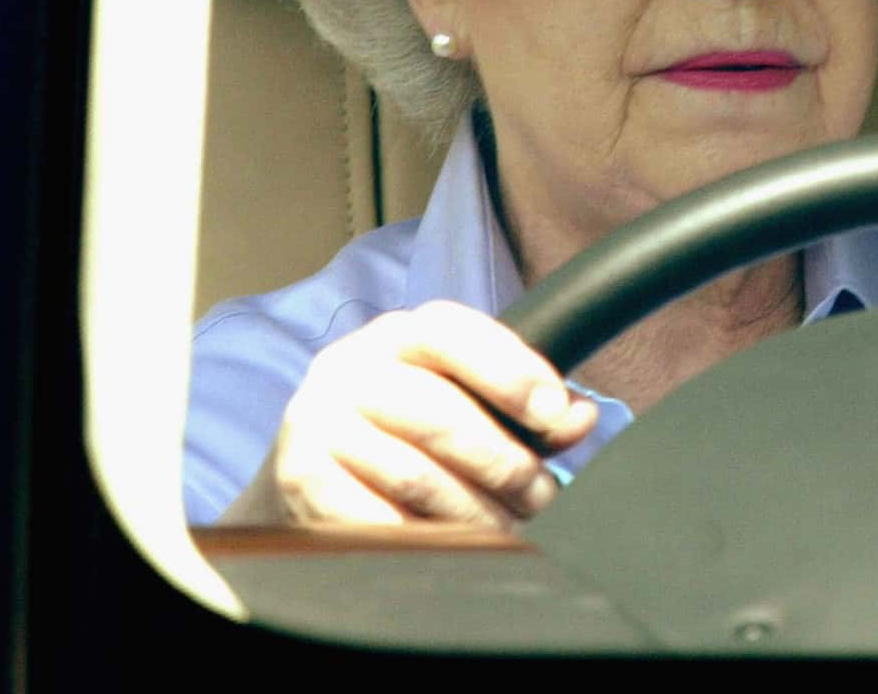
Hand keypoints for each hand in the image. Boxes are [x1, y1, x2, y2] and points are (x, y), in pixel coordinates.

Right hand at [219, 300, 596, 527]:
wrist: (309, 470)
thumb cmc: (405, 429)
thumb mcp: (463, 398)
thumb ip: (524, 405)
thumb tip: (579, 417)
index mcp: (398, 335)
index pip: (453, 333)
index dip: (511, 371)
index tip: (555, 415)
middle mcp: (350, 368)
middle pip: (438, 413)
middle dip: (503, 462)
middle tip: (540, 496)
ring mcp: (317, 421)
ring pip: (413, 475)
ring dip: (474, 510)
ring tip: (508, 526)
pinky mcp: (298, 477)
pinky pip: (374, 518)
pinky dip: (423, 537)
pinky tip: (452, 545)